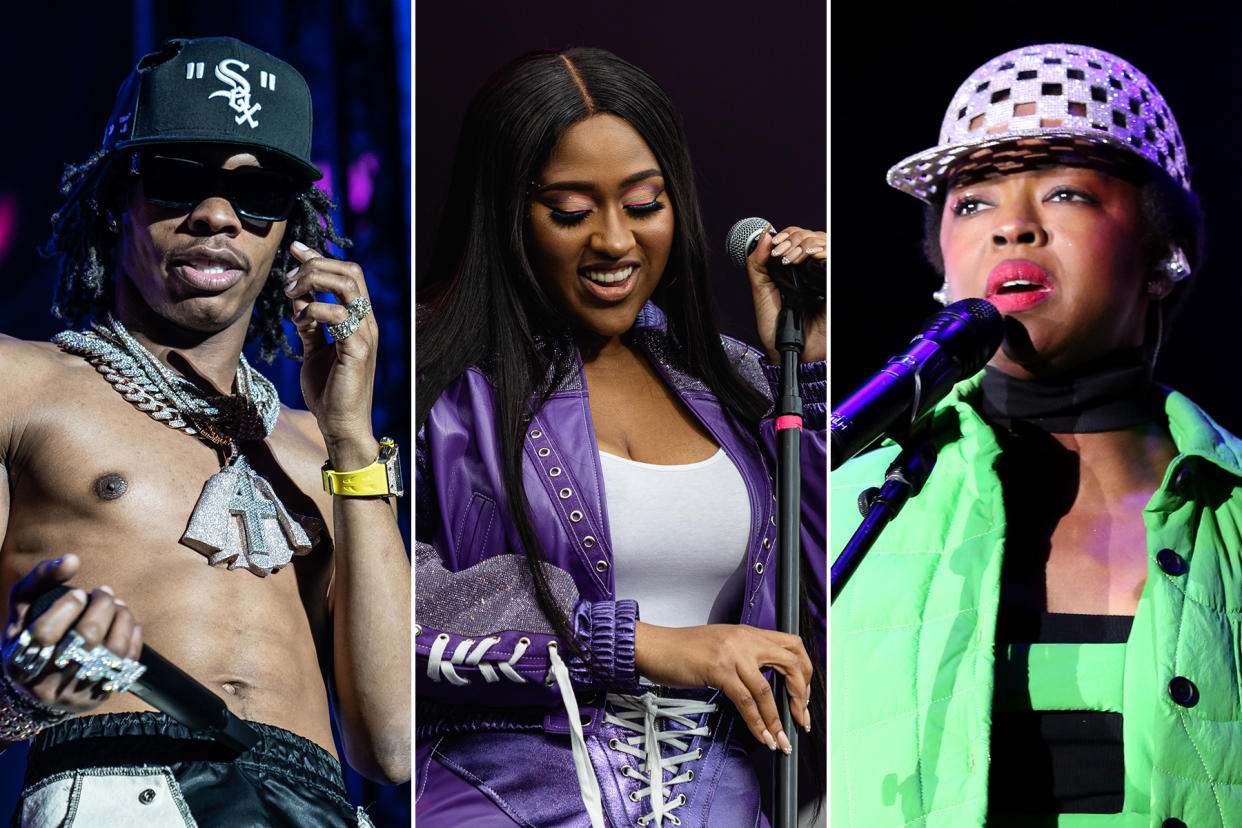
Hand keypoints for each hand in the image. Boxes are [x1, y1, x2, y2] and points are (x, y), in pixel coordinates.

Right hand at [2, 555, 141, 714]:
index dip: (67, 607)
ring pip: (113, 650)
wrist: (37, 687)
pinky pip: (128, 663)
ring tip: (117, 605)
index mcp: (20, 662)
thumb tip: (72, 559)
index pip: (45, 632)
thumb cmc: (29, 635)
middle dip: (102, 606)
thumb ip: (39, 579)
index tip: (78, 593)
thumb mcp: (23, 609)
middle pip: (86, 638)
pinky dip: (133, 637)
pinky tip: (125, 623)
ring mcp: (76, 692)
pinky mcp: (100, 696)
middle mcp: (47, 683)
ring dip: (122, 618)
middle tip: (103, 592)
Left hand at [285, 241, 379, 467]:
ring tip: (290, 295)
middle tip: (287, 281)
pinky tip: (297, 322)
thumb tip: (297, 298)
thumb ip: (310, 324)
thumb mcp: (314, 350)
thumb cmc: (329, 392)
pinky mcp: (358, 349)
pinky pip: (338, 314)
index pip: (346, 274)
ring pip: (347, 285)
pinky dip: (313, 310)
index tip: (294, 250)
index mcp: (359, 319)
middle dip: (315, 266)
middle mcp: (367, 322)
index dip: (320, 257)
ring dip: (313, 282)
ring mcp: (365, 334)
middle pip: (350, 271)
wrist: (341, 426)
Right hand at [634, 621, 811, 752]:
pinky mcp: (718, 670)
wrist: (654, 646)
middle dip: (801, 695)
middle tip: (801, 718)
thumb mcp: (721, 646)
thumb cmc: (683, 650)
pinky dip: (757, 724)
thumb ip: (745, 656)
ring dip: (777, 721)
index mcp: (748, 633)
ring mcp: (732, 654)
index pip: (792, 645)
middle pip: (790, 662)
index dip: (804, 672)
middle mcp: (745, 639)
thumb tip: (764, 681)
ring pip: (767, 691)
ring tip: (780, 740)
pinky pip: (746, 702)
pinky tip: (762, 736)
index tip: (803, 696)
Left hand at [746, 225, 826, 363]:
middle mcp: (810, 270)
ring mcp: (822, 277)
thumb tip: (765, 235)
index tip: (776, 244)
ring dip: (806, 243)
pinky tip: (810, 257)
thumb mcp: (761, 292)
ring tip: (793, 258)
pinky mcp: (830, 285)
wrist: (790, 351)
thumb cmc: (777, 329)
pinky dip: (821, 252)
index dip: (788, 235)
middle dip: (795, 238)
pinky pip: (830, 261)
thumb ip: (758, 264)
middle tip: (782, 254)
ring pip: (823, 242)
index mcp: (794, 270)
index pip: (798, 238)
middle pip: (812, 236)